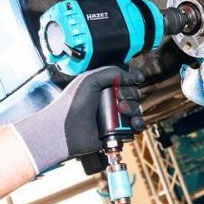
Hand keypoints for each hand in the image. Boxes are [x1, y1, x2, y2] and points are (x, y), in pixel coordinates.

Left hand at [13, 67, 144, 173]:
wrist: (65, 130)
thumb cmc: (73, 103)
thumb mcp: (91, 79)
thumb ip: (113, 72)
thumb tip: (134, 77)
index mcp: (104, 85)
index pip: (126, 78)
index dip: (133, 77)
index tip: (138, 79)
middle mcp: (111, 99)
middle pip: (134, 93)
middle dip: (131, 94)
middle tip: (119, 98)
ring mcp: (115, 116)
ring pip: (136, 109)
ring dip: (134, 109)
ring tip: (122, 111)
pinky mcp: (117, 131)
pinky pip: (136, 127)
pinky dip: (139, 124)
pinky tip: (134, 123)